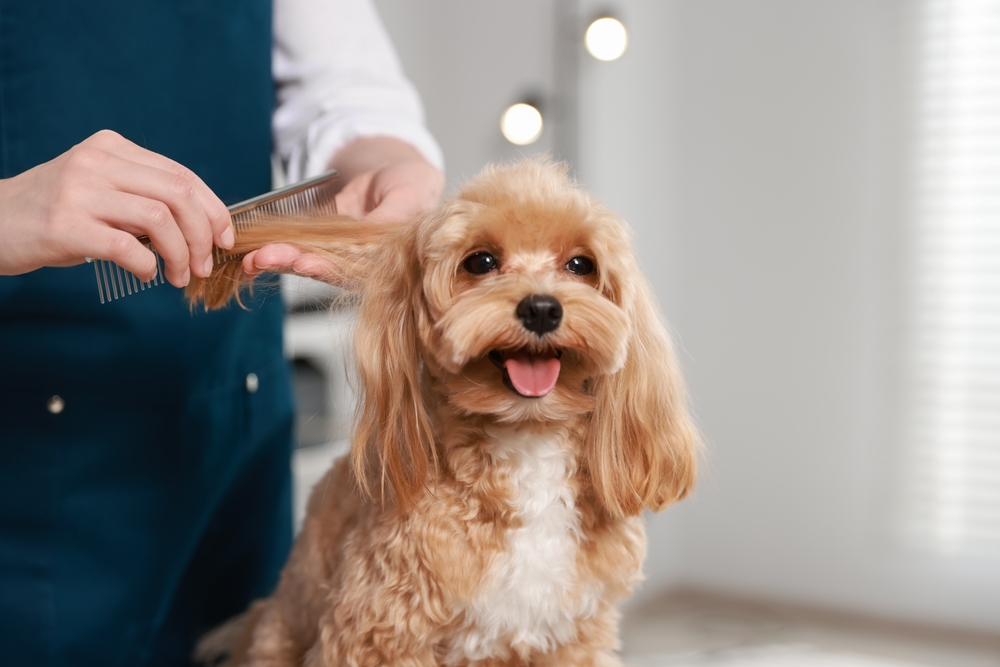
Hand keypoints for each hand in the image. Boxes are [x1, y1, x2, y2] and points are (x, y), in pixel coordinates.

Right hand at [0, 129, 233, 286]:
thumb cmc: (53, 213)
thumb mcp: (99, 189)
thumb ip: (143, 195)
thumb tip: (202, 225)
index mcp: (112, 148)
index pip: (182, 175)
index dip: (212, 209)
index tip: (224, 238)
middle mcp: (97, 162)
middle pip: (179, 193)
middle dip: (203, 234)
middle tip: (205, 264)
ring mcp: (80, 191)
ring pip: (159, 218)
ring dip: (181, 254)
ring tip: (180, 275)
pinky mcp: (66, 225)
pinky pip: (126, 247)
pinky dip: (148, 265)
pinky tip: (148, 274)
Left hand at [243, 136, 443, 281]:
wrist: (394, 171)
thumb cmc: (410, 186)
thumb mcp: (407, 196)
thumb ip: (389, 218)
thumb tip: (370, 234)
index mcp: (384, 260)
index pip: (352, 270)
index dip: (328, 269)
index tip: (304, 264)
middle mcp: (357, 263)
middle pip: (322, 268)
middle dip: (292, 263)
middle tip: (264, 257)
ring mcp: (336, 251)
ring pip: (305, 258)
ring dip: (277, 258)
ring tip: (254, 255)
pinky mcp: (319, 239)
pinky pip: (296, 243)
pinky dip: (276, 245)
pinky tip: (255, 247)